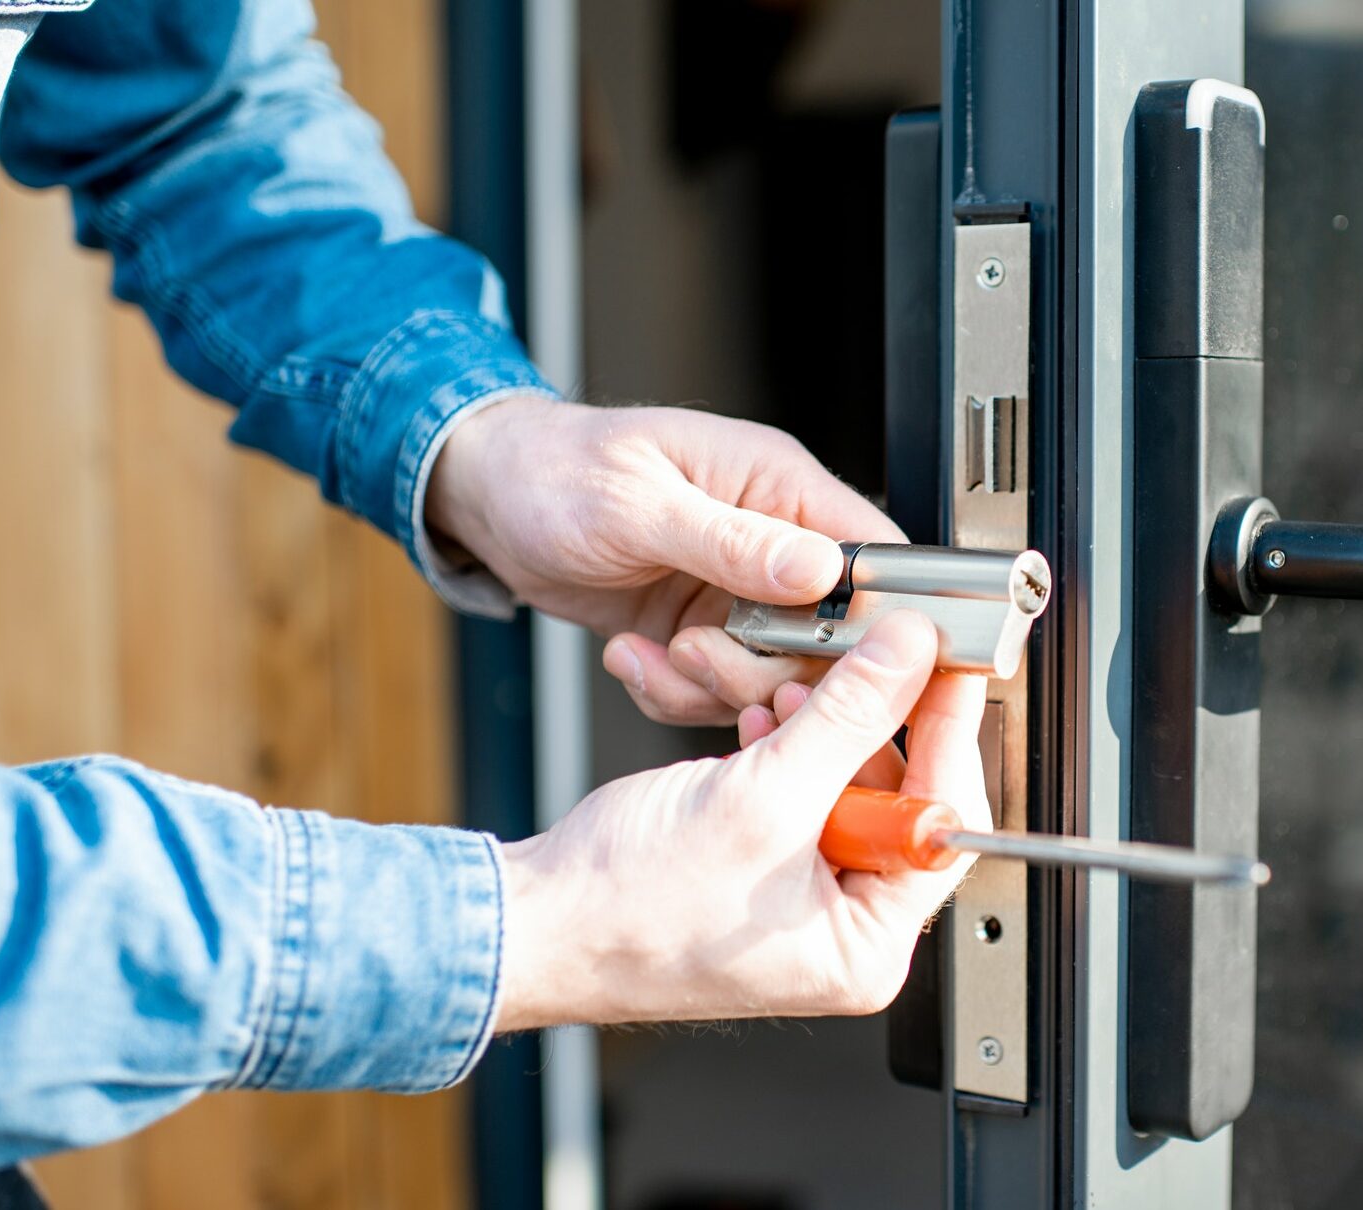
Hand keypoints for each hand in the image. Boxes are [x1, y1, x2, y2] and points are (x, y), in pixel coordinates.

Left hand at [427, 396, 904, 723]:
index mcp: (778, 484)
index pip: (873, 554)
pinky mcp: (703, 632)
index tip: (829, 658)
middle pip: (829, 635)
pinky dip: (672, 693)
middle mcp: (772, 541)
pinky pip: (718, 690)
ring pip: (774, 675)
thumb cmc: (553, 469)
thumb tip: (820, 568)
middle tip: (698, 654)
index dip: (873, 616)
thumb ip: (733, 540)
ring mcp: (738, 593)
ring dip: (710, 685)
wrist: (488, 499)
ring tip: (653, 655)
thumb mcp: (637, 503)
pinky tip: (631, 657)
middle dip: (766, 666)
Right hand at [493, 612, 990, 1027]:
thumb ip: (849, 717)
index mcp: (867, 947)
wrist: (532, 921)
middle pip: (901, 797)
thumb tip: (910, 657)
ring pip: (847, 782)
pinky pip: (802, 790)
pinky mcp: (764, 866)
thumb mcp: (762, 796)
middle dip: (870, 724)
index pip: (944, 824)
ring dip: (821, 726)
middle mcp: (845, 930)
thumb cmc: (626, 909)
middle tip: (870, 658)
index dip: (948, 733)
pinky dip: (786, 746)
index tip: (948, 665)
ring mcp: (803, 898)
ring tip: (789, 691)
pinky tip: (762, 720)